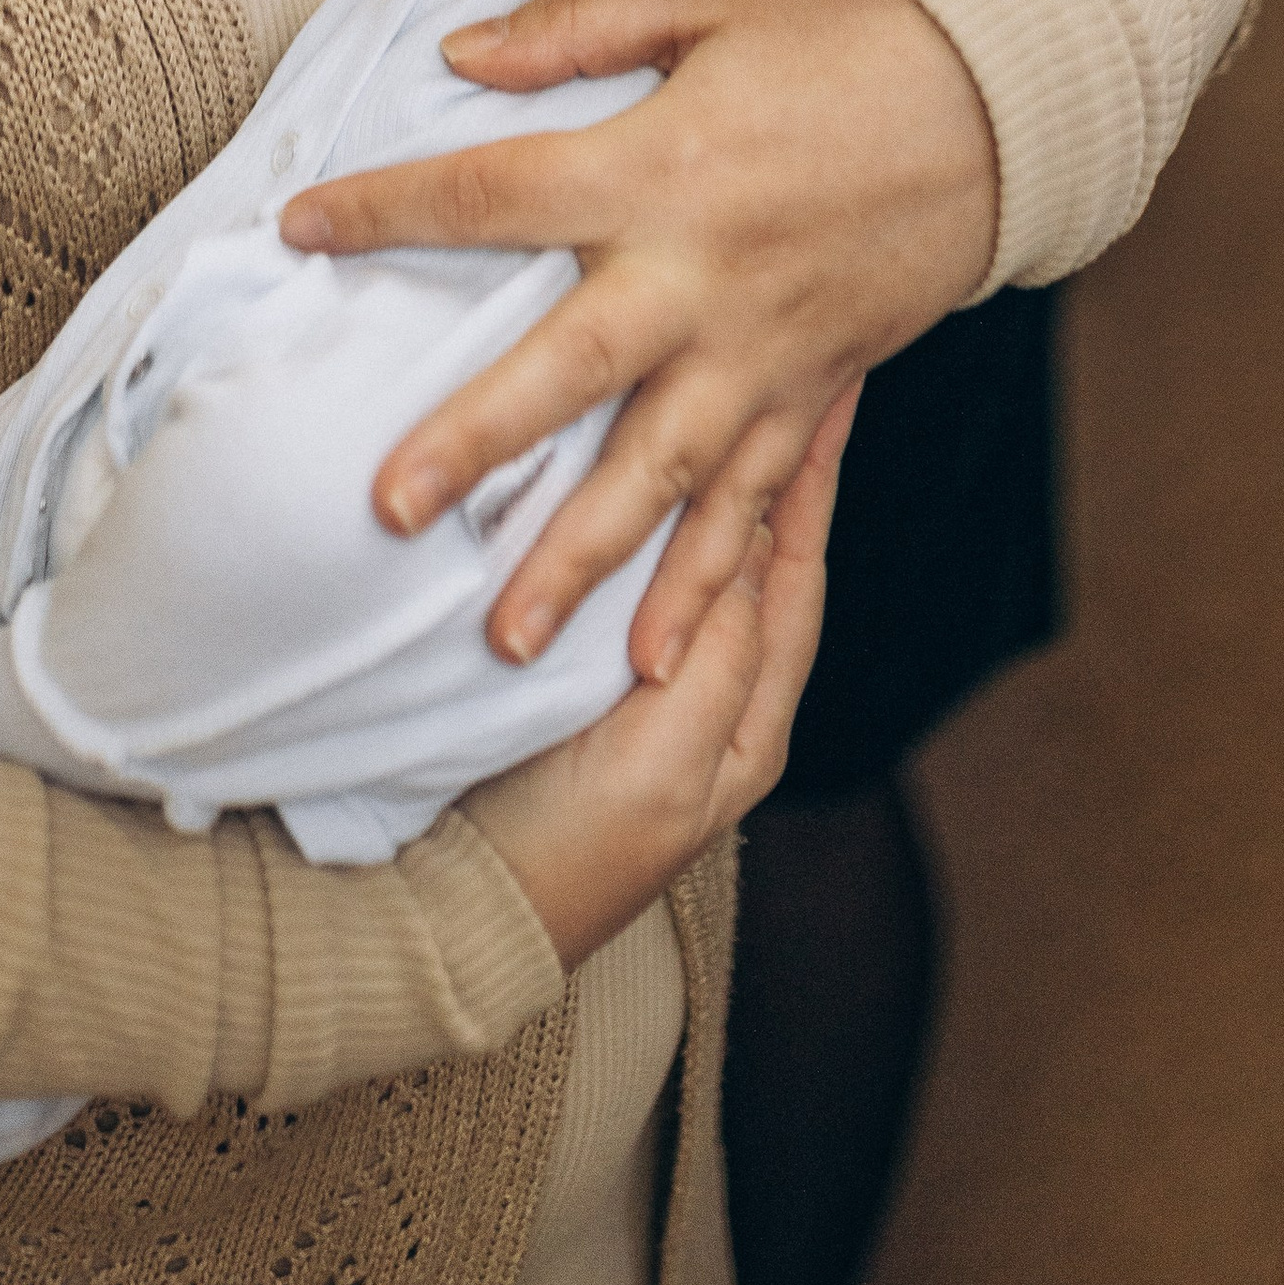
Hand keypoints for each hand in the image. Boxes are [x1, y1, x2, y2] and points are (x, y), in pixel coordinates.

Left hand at [278, 0, 995, 673]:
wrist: (1004, 101)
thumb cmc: (847, 36)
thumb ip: (578, 28)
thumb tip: (457, 56)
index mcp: (659, 168)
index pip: (493, 194)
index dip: (389, 207)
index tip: (297, 228)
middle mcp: (702, 276)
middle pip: (568, 373)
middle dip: (476, 446)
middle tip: (388, 510)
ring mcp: (764, 350)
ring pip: (660, 476)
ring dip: (583, 562)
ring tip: (505, 643)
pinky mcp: (815, 390)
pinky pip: (754, 504)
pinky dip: (708, 584)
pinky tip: (656, 658)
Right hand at [459, 391, 852, 966]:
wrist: (453, 909)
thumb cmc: (561, 849)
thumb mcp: (661, 761)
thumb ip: (714, 661)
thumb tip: (743, 556)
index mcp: (746, 727)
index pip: (793, 579)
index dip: (813, 489)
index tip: (830, 396)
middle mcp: (712, 705)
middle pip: (758, 563)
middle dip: (775, 474)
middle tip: (790, 375)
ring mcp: (649, 694)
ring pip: (697, 565)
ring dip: (712, 489)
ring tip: (723, 401)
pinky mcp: (584, 684)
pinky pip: (637, 585)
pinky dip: (650, 526)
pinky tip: (629, 479)